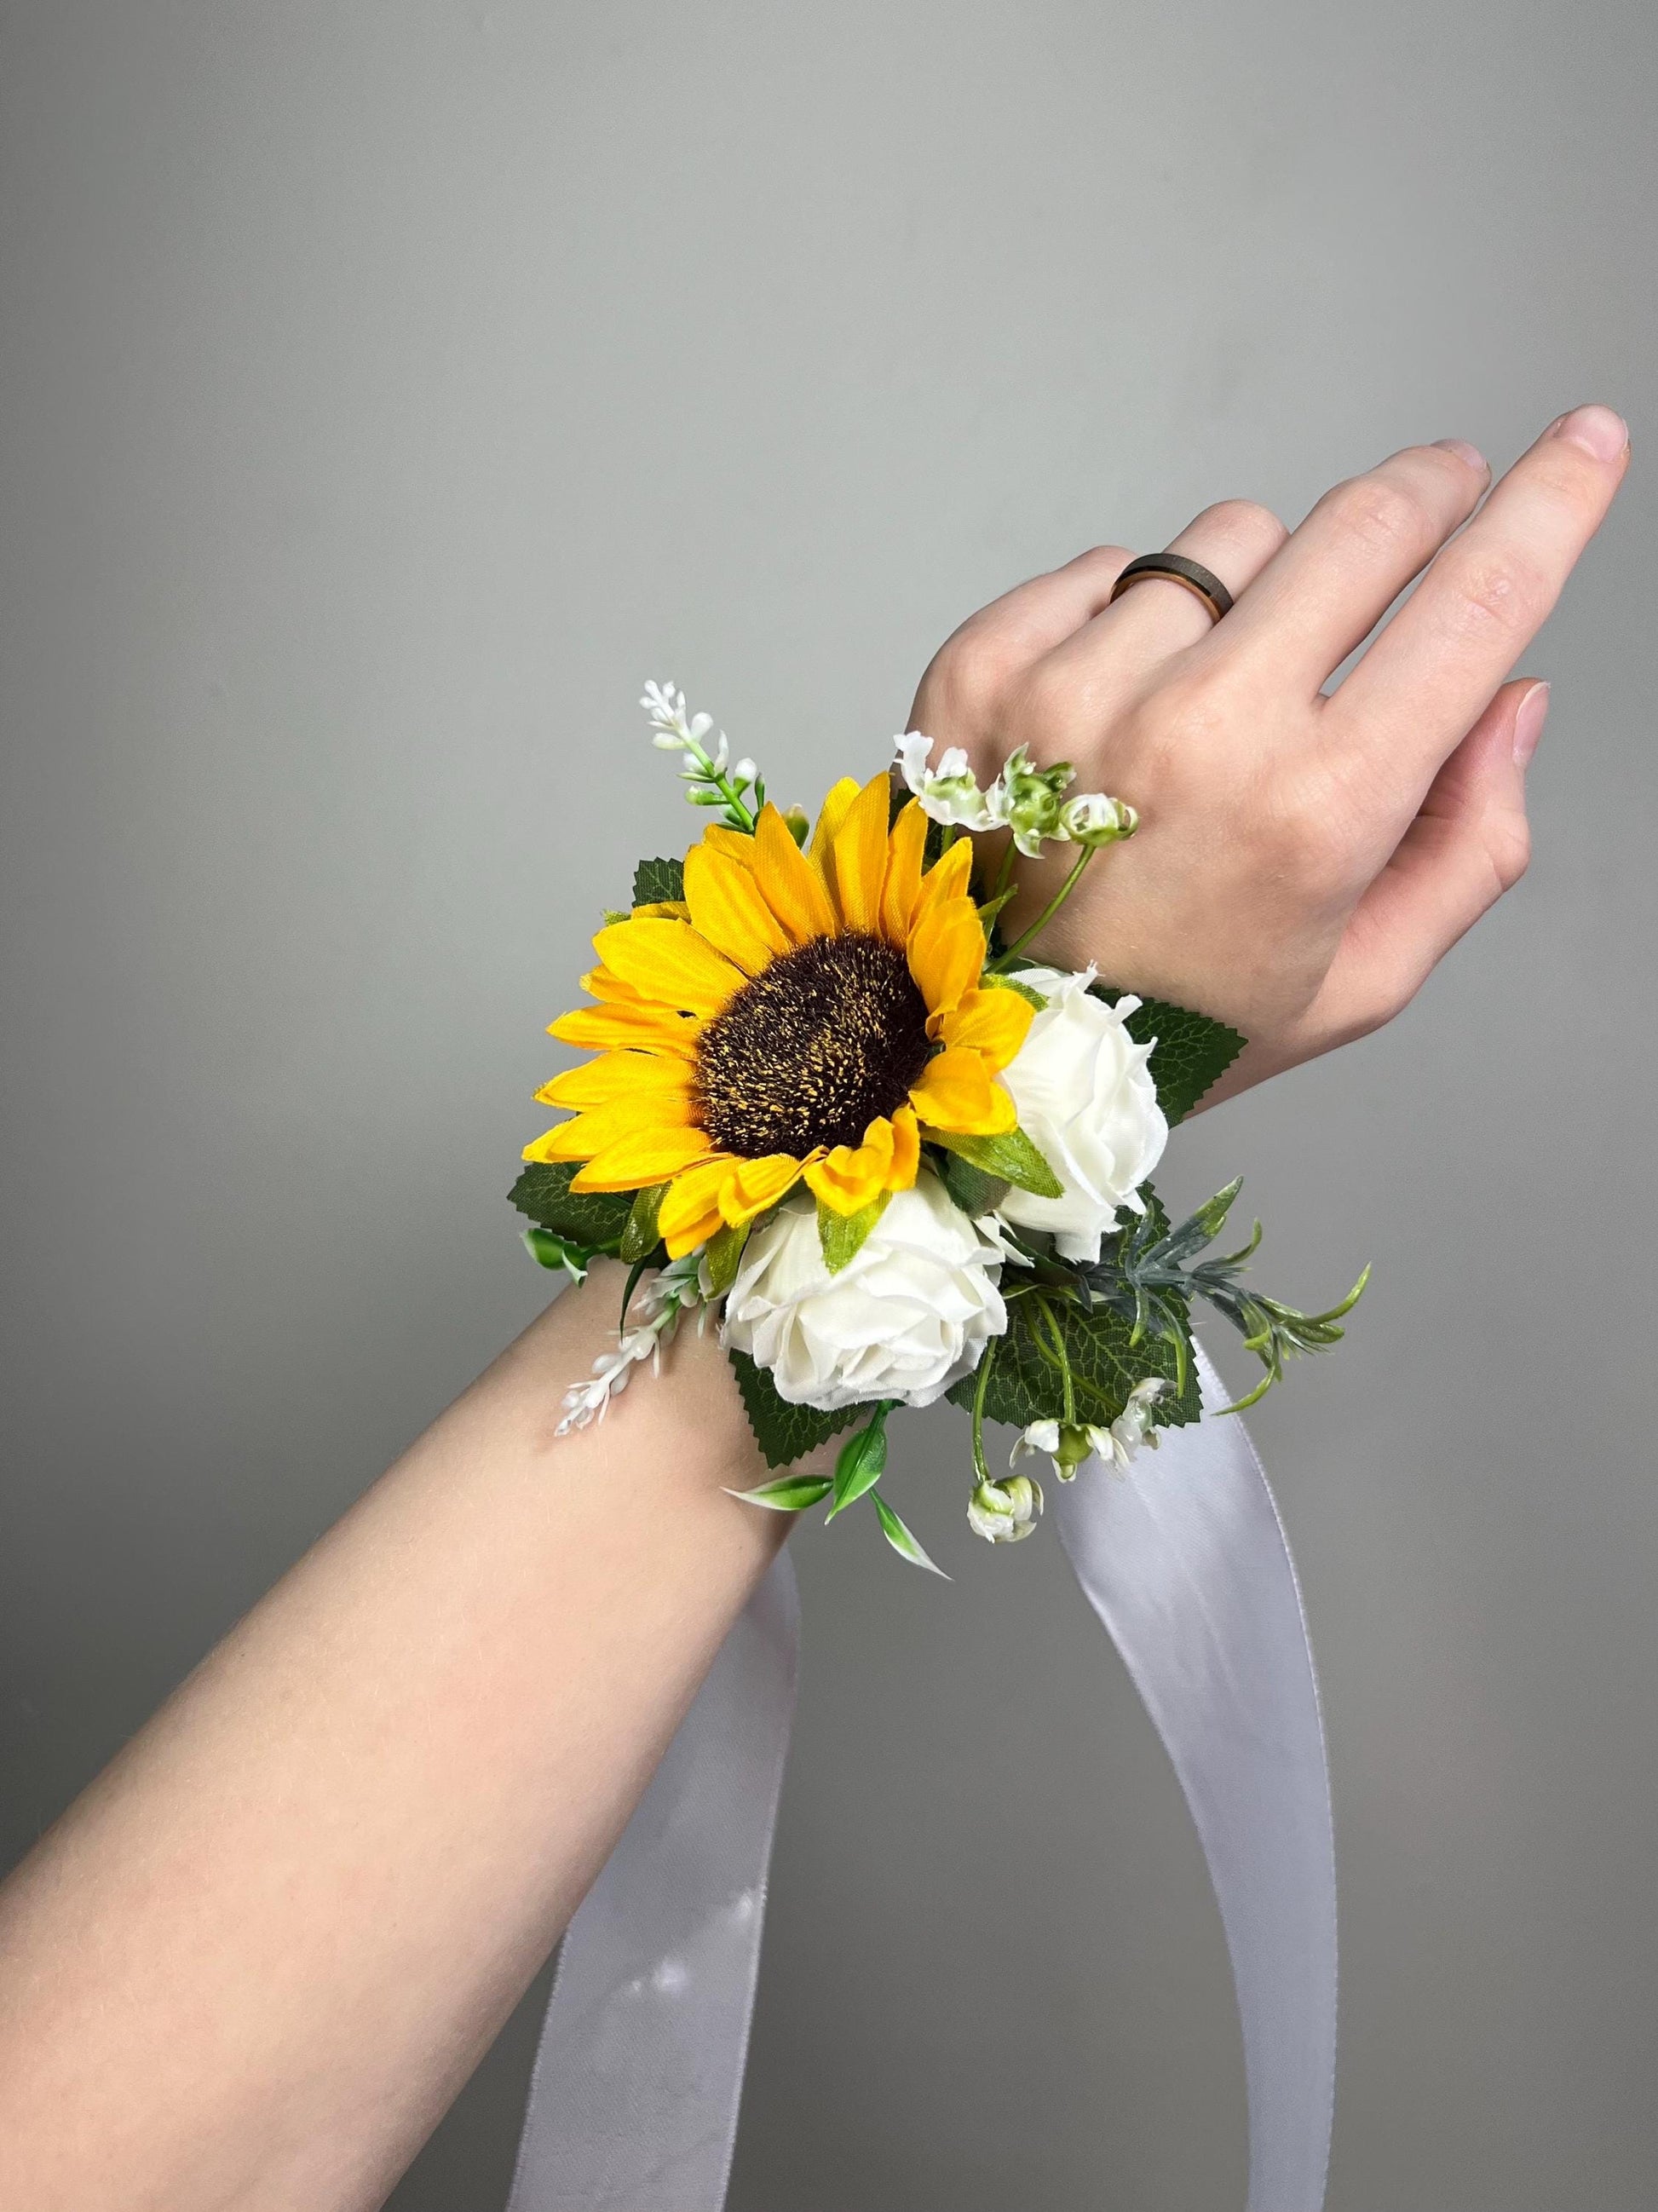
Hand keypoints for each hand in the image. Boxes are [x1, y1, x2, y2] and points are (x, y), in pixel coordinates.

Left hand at [908, 406, 1629, 1099]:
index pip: (1473, 607)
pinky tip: (1113, 709)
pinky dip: (1128, 614)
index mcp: (1314, 813)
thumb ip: (1471, 841)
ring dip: (1253, 586)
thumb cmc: (1178, 1021)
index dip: (1550, 505)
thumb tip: (1512, 693)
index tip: (1582, 443)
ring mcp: (1075, 691)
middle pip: (1360, 526)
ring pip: (1231, 539)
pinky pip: (1108, 565)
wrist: (982, 1043)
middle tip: (1438, 494)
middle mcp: (1195, 734)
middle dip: (1425, 494)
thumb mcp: (1361, 976)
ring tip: (1213, 693)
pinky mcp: (984, 666)